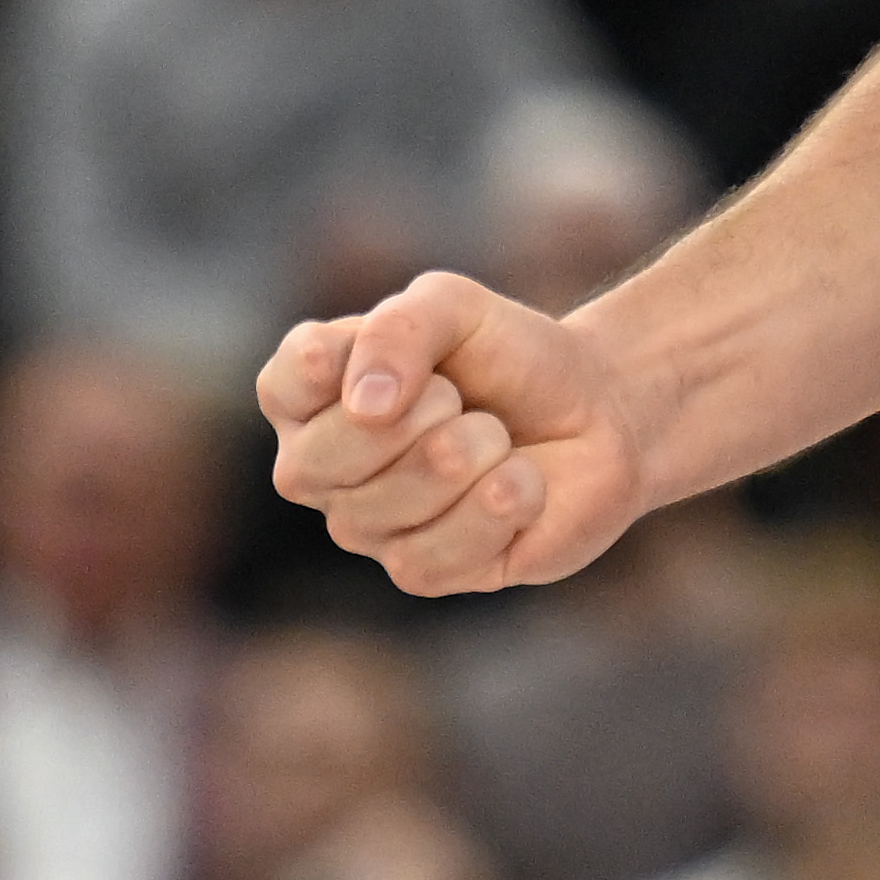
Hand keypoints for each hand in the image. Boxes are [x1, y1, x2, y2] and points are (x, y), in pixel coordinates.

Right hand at [260, 269, 652, 596]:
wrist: (596, 413)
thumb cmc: (509, 355)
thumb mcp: (456, 307)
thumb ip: (399, 329)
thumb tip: (364, 405)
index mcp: (311, 396)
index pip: (284, 385)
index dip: (342, 366)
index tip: (417, 351)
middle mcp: (321, 469)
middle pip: (323, 457)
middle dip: (423, 411)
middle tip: (464, 399)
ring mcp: (365, 527)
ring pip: (391, 503)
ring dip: (474, 452)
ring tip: (496, 438)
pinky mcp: (419, 573)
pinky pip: (438, 551)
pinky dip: (500, 504)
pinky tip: (520, 485)